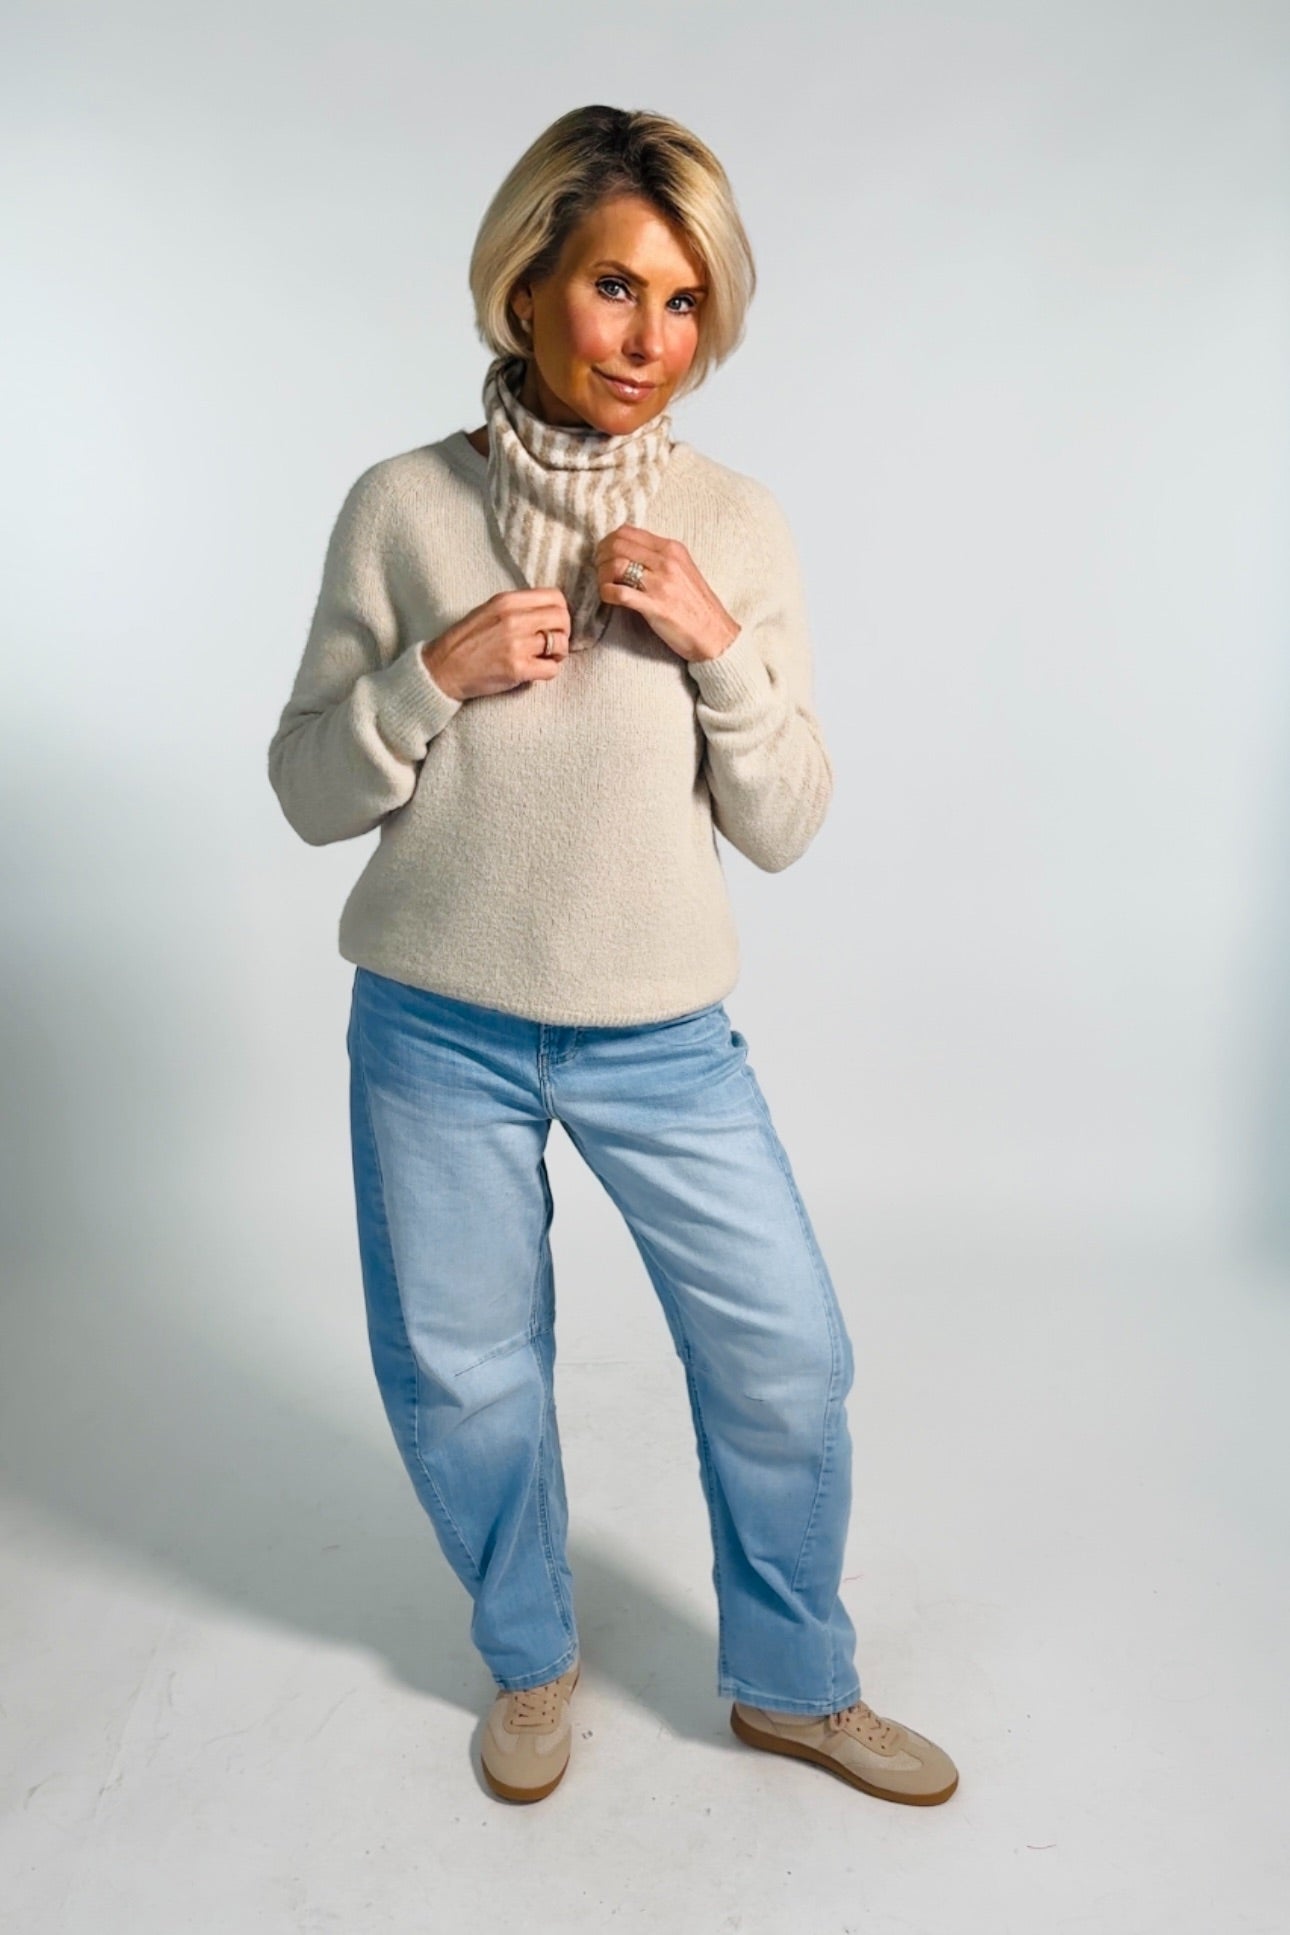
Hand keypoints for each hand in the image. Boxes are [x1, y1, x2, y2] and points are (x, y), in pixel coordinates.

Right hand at [421, 588, 570, 699]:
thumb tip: (549, 611)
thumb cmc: (465, 641)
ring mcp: (516, 644)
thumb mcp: (488, 610)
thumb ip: (517, 607)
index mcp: (507, 600)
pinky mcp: (517, 669)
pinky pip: (551, 669)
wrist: (442, 669)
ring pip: (561, 644)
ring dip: (557, 654)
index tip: (553, 623)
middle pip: (562, 619)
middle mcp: (513, 619)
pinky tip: (535, 671)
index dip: (560, 611)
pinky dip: (548, 672)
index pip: (555, 596)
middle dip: (563, 633)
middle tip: (552, 644)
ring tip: (543, 658)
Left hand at [594, 525, 740, 663]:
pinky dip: (606, 593)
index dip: (608, 540)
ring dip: (602, 575)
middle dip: (600, 556)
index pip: (628, 531)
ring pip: (616, 565)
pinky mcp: (654, 606)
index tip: (604, 553)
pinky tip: (608, 597)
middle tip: (599, 568)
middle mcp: (666, 561)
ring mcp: (660, 584)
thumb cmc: (696, 604)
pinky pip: (619, 592)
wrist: (714, 633)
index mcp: (672, 548)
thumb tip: (628, 552)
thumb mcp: (682, 569)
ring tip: (604, 584)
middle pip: (618, 545)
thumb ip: (659, 557)